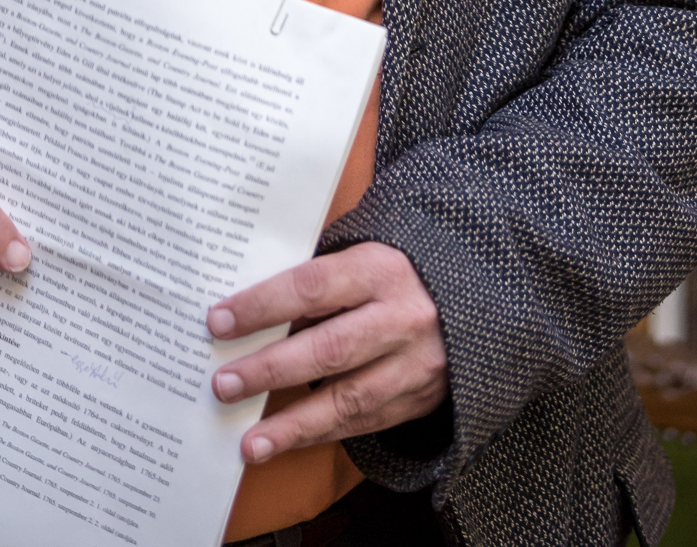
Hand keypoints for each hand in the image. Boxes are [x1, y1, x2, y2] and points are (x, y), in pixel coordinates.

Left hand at [207, 242, 446, 461]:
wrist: (477, 299)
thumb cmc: (399, 270)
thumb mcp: (364, 254)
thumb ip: (318, 278)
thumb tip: (252, 311)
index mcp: (380, 269)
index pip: (310, 286)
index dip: (262, 306)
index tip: (218, 322)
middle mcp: (401, 317)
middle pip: (328, 348)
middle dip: (270, 370)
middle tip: (223, 384)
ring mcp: (416, 364)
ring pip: (348, 399)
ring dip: (294, 424)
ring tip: (249, 441)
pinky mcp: (421, 399)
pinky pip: (366, 422)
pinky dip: (323, 434)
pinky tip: (288, 442)